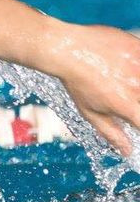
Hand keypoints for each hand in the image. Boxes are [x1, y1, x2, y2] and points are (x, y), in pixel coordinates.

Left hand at [55, 24, 139, 155]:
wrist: (68, 49)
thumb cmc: (77, 83)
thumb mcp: (90, 112)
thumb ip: (112, 133)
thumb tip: (127, 152)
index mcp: (127, 106)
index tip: (135, 121)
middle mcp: (138, 86)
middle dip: (138, 106)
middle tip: (129, 102)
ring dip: (137, 84)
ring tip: (128, 84)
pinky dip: (138, 68)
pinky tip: (130, 70)